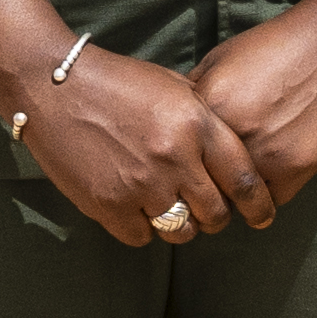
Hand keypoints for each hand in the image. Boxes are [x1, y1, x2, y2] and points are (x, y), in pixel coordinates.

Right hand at [27, 43, 264, 249]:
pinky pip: (141, 236)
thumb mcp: (173, 86)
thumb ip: (205, 119)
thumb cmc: (117, 81)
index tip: (262, 216)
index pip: (244, 179)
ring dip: (181, 225)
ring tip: (170, 207)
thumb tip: (233, 154)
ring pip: (181, 230)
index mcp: (195, 123)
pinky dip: (142, 227)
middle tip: (208, 211)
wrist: (54, 85)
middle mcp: (174, 157)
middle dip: (216, 217)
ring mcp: (140, 184)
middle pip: (215, 213)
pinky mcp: (108, 204)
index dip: (259, 205)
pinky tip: (136, 207)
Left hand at [190, 0, 316, 225]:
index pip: (181, 156)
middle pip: (207, 184)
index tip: (188, 168)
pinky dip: (269, 191)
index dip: (184, 163)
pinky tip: (271, 171)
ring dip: (238, 194)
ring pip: (239, 200)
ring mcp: (268, 155)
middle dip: (208, 183)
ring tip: (242, 180)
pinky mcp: (299, 169)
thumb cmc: (272, 46)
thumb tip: (170, 126)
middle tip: (213, 181)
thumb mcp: (219, 60)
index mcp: (209, 107)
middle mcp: (235, 135)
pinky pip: (272, 199)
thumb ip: (193, 95)